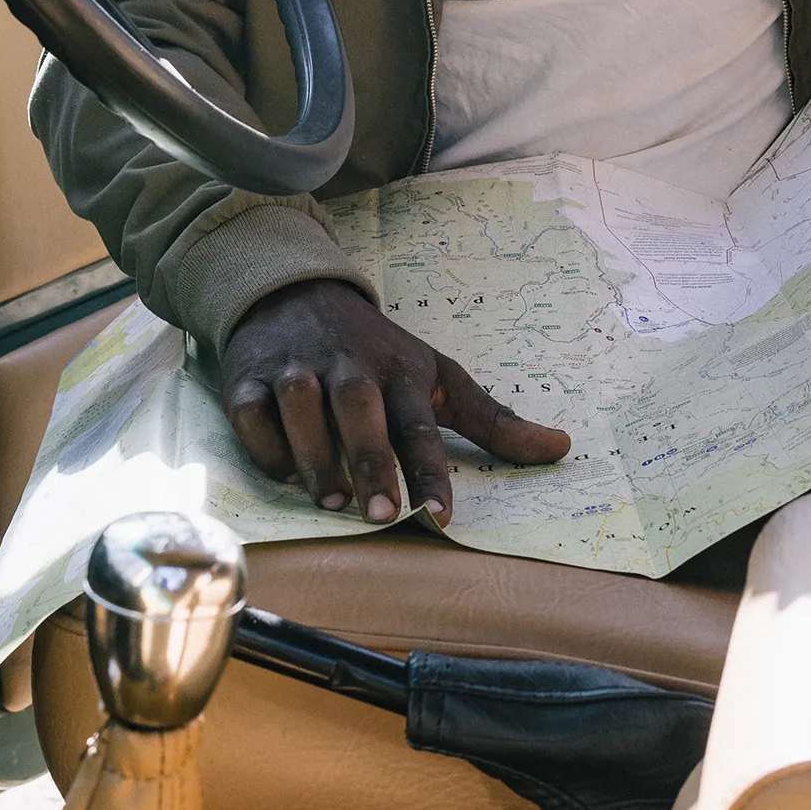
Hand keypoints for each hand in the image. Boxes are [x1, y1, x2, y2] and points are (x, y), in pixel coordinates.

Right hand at [221, 277, 571, 525]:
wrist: (294, 293)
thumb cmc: (376, 351)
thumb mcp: (437, 375)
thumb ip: (493, 420)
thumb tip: (562, 448)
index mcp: (399, 371)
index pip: (418, 424)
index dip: (430, 471)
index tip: (441, 516)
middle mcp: (349, 367)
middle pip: (360, 408)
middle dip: (370, 460)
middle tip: (382, 516)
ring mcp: (296, 369)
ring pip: (300, 405)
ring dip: (313, 454)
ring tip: (330, 503)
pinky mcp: (249, 377)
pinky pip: (251, 412)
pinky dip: (264, 443)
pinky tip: (282, 473)